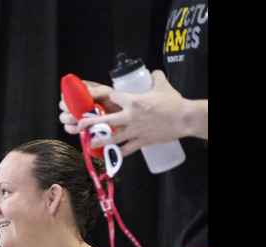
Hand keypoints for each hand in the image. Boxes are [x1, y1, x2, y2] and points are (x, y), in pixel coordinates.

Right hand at [58, 79, 117, 134]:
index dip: (66, 98)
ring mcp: (75, 114)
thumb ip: (96, 91)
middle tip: (77, 113)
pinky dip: (73, 129)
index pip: (65, 94)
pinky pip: (69, 128)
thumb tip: (87, 93)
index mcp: (79, 92)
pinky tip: (81, 128)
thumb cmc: (113, 100)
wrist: (120, 114)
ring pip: (64, 118)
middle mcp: (75, 103)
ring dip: (70, 120)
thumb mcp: (106, 92)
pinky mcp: (78, 125)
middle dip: (68, 110)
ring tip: (80, 121)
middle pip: (62, 106)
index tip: (72, 102)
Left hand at [70, 71, 196, 155]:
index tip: (97, 100)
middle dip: (91, 123)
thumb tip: (153, 72)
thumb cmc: (174, 102)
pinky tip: (108, 155)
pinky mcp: (142, 141)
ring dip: (99, 140)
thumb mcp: (163, 86)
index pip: (113, 98)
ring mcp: (135, 130)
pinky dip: (117, 153)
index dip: (105, 98)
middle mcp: (131, 117)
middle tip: (79, 124)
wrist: (185, 118)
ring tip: (88, 142)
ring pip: (113, 137)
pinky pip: (127, 149)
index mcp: (134, 101)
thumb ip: (156, 77)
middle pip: (106, 120)